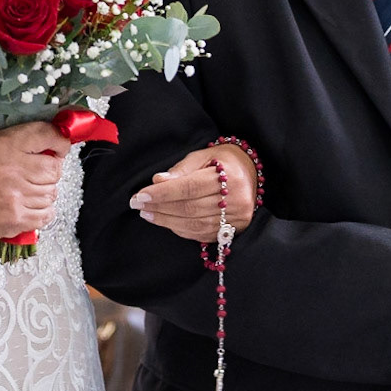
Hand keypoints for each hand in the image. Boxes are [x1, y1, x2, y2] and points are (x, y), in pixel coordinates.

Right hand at [0, 121, 71, 238]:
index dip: (59, 142)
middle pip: (55, 169)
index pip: (48, 135)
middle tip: (35, 173)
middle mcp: (13, 171)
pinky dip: (43, 211)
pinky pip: (47, 215)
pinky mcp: (16, 220)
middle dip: (50, 171)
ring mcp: (16, 198)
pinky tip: (29, 205)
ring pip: (52, 193)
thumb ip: (24, 138)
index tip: (59, 147)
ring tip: (26, 190)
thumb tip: (55, 140)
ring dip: (44, 192)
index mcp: (7, 146)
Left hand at [129, 144, 257, 241]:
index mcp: (229, 176)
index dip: (163, 193)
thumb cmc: (223, 161)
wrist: (251, 173)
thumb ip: (181, 169)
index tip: (140, 195)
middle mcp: (236, 199)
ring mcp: (236, 218)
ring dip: (167, 221)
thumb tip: (157, 181)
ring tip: (148, 214)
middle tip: (139, 205)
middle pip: (190, 208)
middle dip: (160, 207)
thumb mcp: (203, 156)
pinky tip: (166, 222)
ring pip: (195, 224)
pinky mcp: (233, 231)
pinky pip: (201, 234)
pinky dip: (180, 229)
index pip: (189, 188)